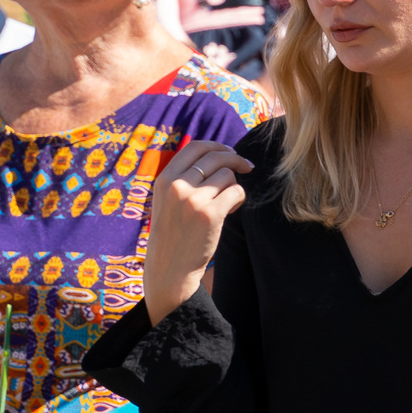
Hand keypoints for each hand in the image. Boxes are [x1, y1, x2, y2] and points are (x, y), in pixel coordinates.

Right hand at [144, 138, 252, 325]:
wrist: (170, 266)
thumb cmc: (174, 231)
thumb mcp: (168, 199)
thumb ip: (185, 177)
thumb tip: (221, 154)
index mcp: (164, 179)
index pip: (194, 147)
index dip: (216, 146)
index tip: (230, 152)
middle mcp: (176, 186)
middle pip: (215, 157)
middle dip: (236, 159)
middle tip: (247, 167)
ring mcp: (192, 200)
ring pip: (227, 174)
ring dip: (234, 185)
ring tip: (227, 202)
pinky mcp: (210, 214)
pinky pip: (236, 192)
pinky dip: (239, 198)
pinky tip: (231, 210)